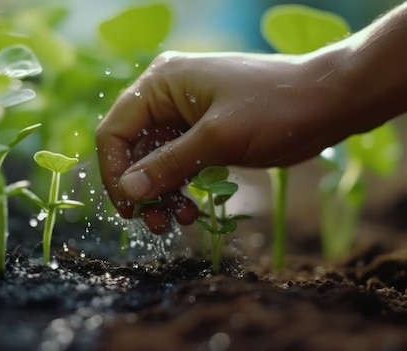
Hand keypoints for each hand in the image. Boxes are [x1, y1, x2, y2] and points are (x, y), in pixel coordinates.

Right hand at [96, 50, 357, 232]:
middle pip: (132, 150)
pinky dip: (179, 189)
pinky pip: (177, 165)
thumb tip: (128, 191)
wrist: (329, 102)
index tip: (128, 207)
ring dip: (160, 194)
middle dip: (140, 188)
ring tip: (178, 221)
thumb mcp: (217, 139)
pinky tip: (190, 212)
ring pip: (154, 163)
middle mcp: (166, 98)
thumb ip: (168, 165)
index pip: (115, 130)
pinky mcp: (203, 134)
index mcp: (160, 84)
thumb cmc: (274, 108)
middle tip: (152, 222)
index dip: (114, 171)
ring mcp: (184, 117)